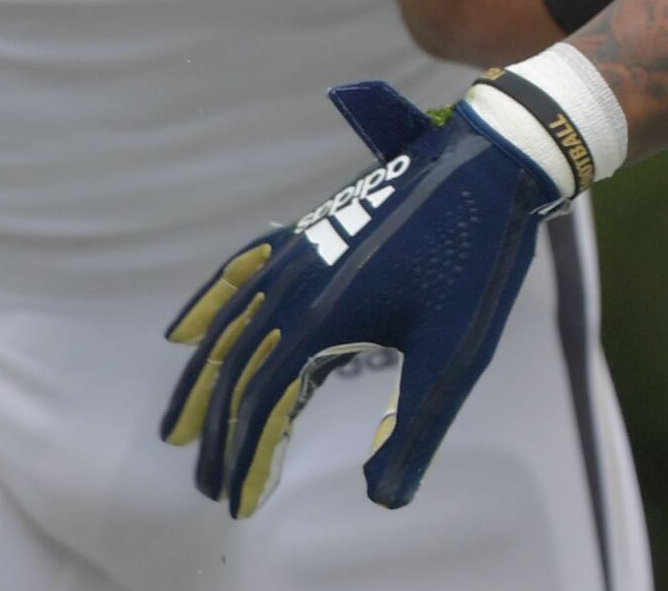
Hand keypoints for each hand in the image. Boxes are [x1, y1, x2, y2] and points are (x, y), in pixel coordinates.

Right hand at [163, 80, 567, 514]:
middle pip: (236, 371)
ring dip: (203, 382)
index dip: (247, 457)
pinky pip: (241, 270)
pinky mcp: (310, 231)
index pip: (263, 404)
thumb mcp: (455, 351)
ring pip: (230, 327)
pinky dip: (209, 304)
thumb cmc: (477, 259)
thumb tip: (382, 497)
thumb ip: (414, 424)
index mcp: (322, 318)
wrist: (490, 164)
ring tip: (178, 429)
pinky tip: (184, 331)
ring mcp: (296, 253)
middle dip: (218, 434)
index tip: (238, 503)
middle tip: (208, 485)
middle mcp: (294, 285)